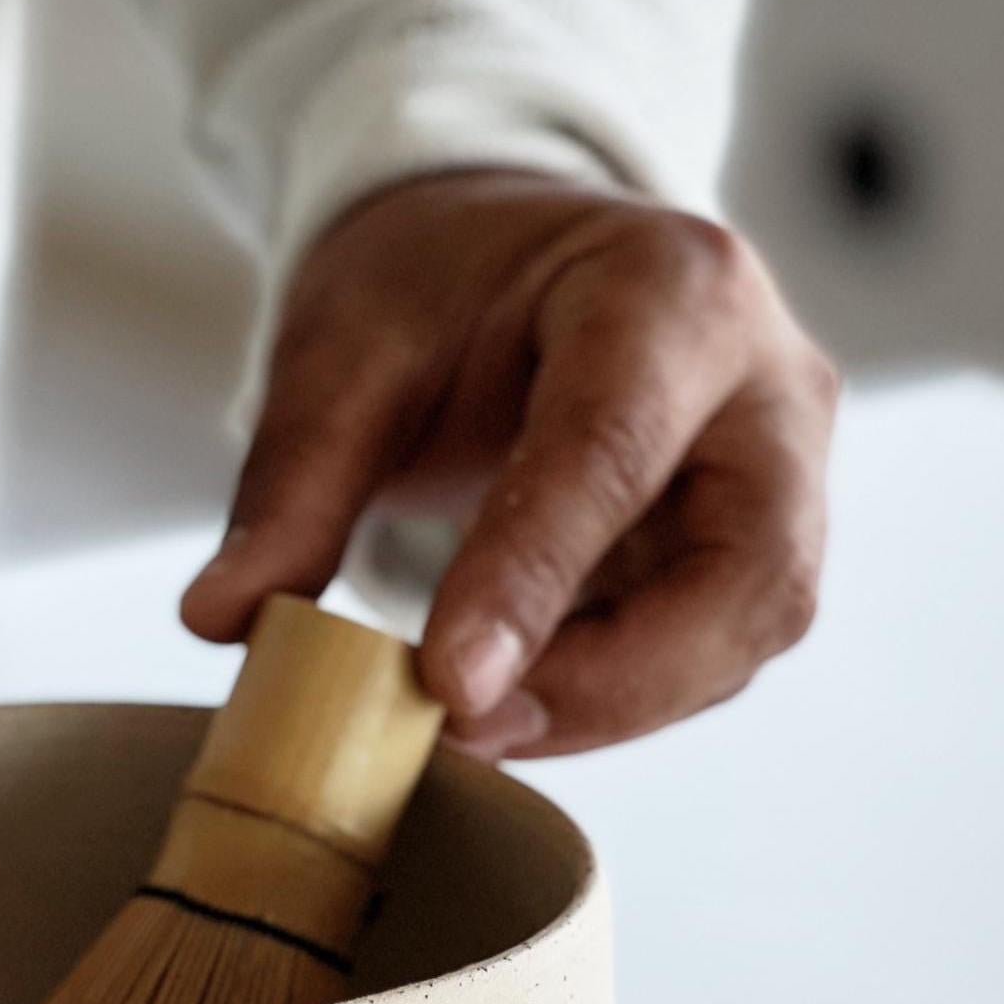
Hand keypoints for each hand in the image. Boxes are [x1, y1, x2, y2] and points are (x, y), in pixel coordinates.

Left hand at [181, 171, 838, 756]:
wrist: (509, 269)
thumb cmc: (439, 290)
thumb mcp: (344, 352)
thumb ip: (292, 484)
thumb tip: (223, 620)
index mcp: (670, 289)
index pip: (612, 450)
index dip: (534, 580)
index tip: (451, 687)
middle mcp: (764, 384)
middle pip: (747, 570)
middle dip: (613, 680)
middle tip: (467, 733)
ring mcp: (781, 474)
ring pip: (742, 634)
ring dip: (612, 709)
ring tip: (472, 734)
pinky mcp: (755, 549)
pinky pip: (708, 656)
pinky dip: (610, 702)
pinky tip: (513, 714)